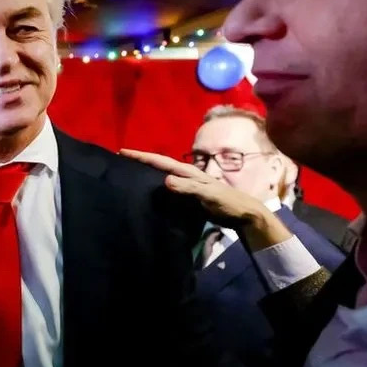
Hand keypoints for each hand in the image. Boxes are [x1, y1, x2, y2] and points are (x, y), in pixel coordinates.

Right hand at [120, 149, 293, 249]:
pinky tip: (150, 192)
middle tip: (122, 160)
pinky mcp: (189, 196)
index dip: (142, 156)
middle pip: (160, 165)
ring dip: (148, 172)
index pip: (161, 161)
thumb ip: (188, 188)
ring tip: (130, 173)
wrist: (245, 214)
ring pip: (163, 175)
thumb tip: (165, 180)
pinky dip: (157, 186)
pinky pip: (168, 188)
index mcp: (189, 171)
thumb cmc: (228, 202)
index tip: (123, 152)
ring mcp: (188, 185)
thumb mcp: (209, 194)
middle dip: (142, 161)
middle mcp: (186, 175)